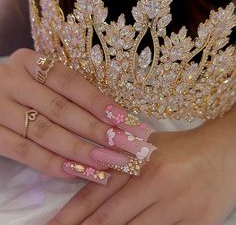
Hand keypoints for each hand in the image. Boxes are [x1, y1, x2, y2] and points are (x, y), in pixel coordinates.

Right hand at [0, 49, 155, 183]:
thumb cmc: (23, 86)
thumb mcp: (41, 79)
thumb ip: (69, 93)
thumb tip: (113, 115)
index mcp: (30, 62)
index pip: (71, 82)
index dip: (99, 103)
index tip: (127, 122)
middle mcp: (13, 81)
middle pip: (61, 109)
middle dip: (97, 131)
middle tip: (126, 148)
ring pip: (44, 132)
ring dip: (79, 151)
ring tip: (107, 164)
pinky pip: (23, 151)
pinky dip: (51, 163)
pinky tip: (76, 171)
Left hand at [48, 110, 235, 223]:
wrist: (223, 151)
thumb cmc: (181, 148)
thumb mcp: (146, 147)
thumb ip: (120, 163)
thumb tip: (89, 180)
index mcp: (139, 162)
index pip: (95, 193)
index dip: (70, 215)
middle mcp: (155, 184)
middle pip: (109, 219)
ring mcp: (176, 207)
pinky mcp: (197, 223)